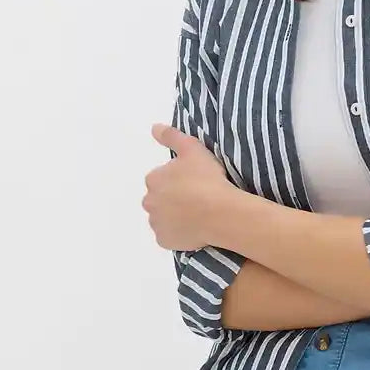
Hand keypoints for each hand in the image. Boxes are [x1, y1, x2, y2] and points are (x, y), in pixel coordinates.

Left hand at [143, 123, 234, 251]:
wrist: (220, 212)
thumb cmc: (207, 179)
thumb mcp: (192, 149)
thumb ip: (171, 136)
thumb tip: (154, 128)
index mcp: (153, 179)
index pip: (161, 178)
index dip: (178, 180)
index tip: (194, 182)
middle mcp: (149, 202)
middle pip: (159, 199)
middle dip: (173, 199)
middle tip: (196, 198)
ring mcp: (156, 224)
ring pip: (163, 218)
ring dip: (175, 216)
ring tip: (197, 215)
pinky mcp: (164, 241)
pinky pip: (169, 236)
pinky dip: (178, 234)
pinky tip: (194, 229)